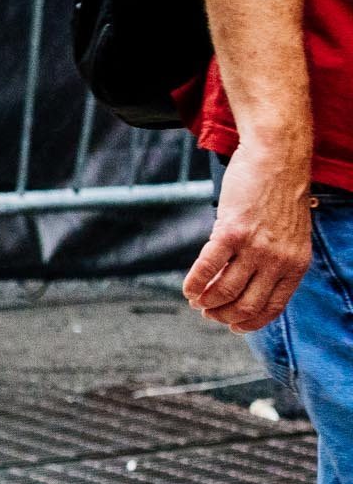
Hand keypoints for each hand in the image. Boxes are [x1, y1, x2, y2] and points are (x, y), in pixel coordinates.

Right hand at [183, 134, 312, 331]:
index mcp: (296, 265)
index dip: (249, 323)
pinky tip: (187, 289)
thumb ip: (275, 259)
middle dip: (223, 315)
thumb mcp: (290, 234)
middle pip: (245, 305)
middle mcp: (278, 261)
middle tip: (208, 312)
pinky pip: (207, 268)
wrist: (278, 158)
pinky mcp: (231, 232)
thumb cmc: (280, 193)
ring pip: (224, 291)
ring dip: (206, 301)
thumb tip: (245, 283)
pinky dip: (194, 283)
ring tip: (196, 300)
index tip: (232, 325)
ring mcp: (255, 248)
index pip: (271, 308)